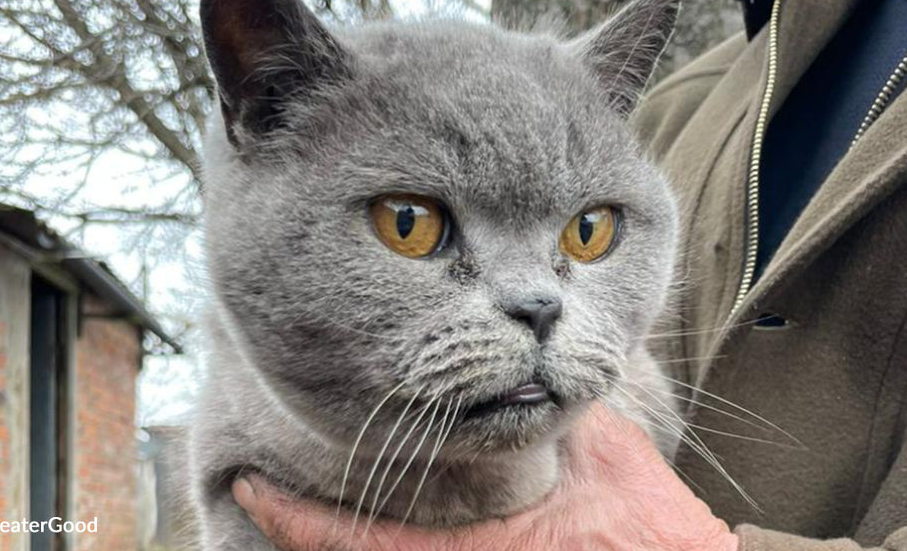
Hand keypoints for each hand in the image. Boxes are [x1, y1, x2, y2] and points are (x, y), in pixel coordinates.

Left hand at [233, 403, 739, 550]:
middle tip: (262, 494)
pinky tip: (373, 523)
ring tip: (301, 508)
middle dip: (310, 535)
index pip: (361, 543)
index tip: (250, 488)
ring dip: (346, 542)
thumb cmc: (656, 534)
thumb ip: (559, 418)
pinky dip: (389, 546)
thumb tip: (528, 373)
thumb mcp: (606, 459)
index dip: (298, 519)